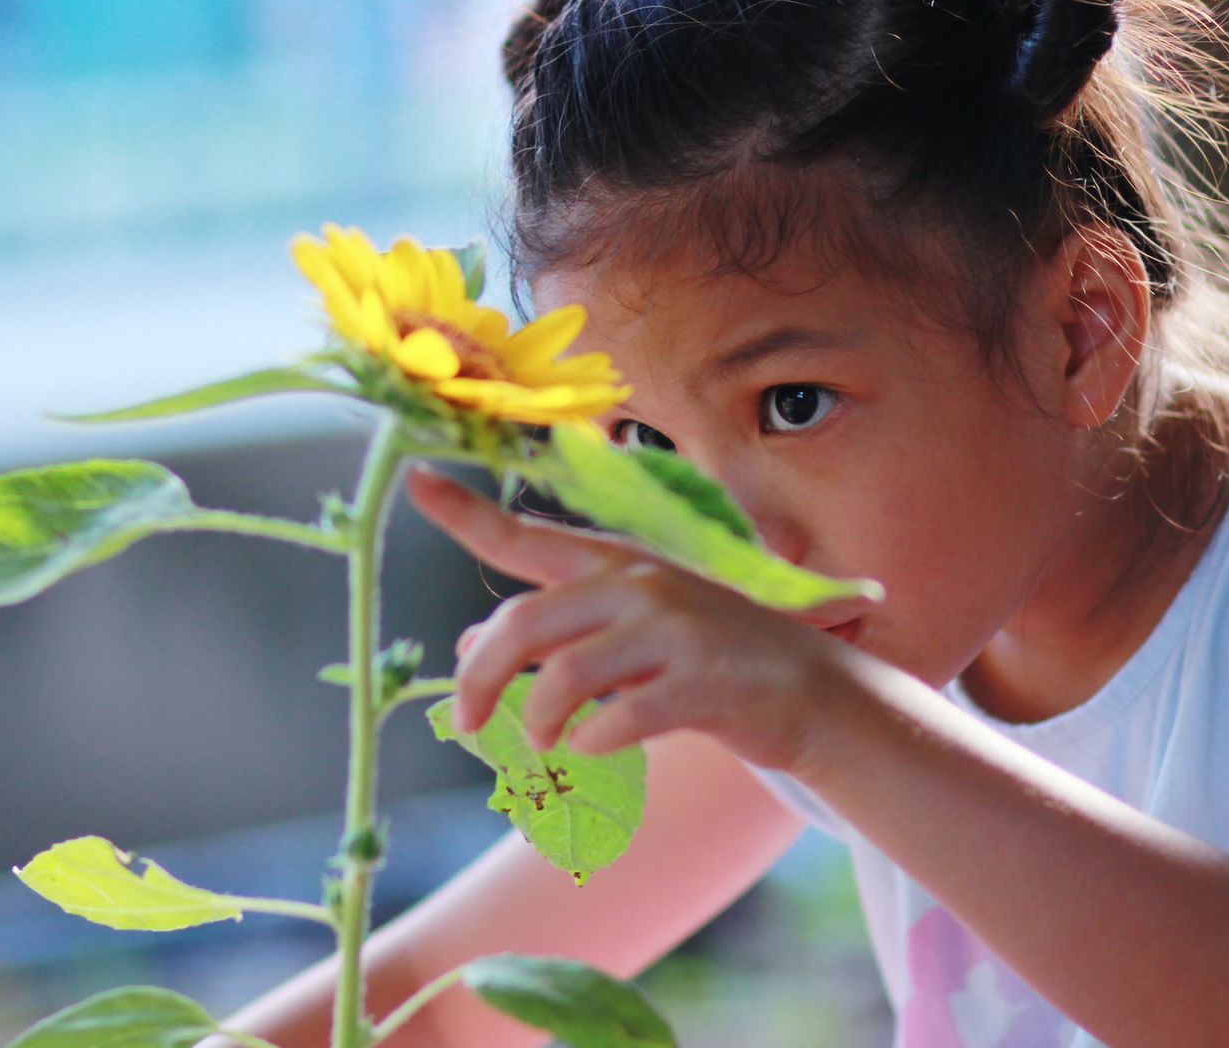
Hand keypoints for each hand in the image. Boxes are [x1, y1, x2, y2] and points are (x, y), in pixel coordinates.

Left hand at [406, 465, 872, 772]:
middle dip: (478, 680)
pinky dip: (597, 744)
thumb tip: (468, 646)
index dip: (465, 510)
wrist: (813, 691)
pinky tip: (600, 749)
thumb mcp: (632, 629)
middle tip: (465, 724)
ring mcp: (673, 631)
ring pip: (564, 677)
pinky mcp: (701, 682)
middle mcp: (638, 585)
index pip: (524, 535)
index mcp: (615, 564)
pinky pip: (621, 720)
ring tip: (547, 744)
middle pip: (524, 624)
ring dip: (540, 722)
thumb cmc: (709, 658)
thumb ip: (556, 629)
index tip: (414, 478)